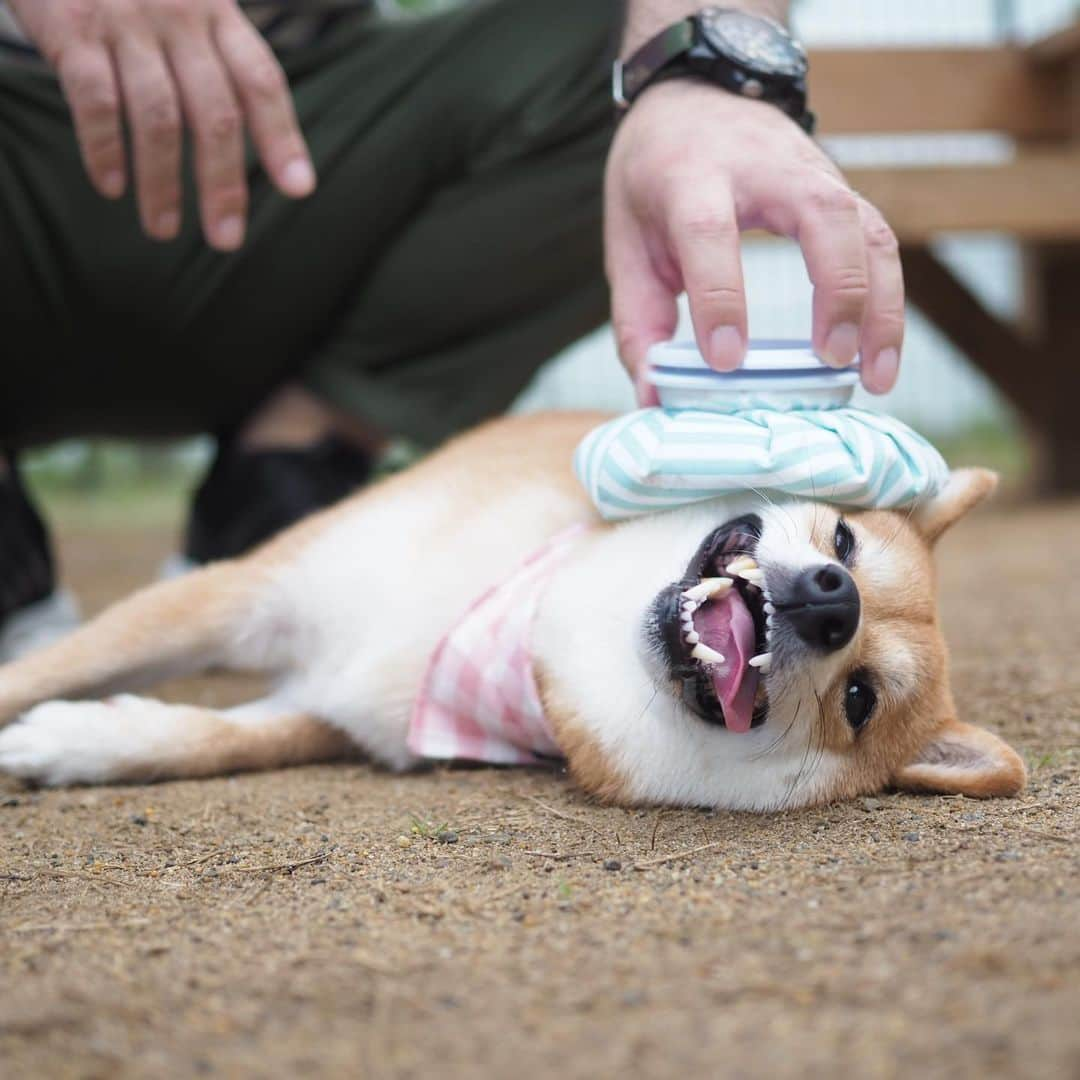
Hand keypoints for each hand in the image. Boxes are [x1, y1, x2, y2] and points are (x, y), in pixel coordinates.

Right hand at [11, 0, 315, 249]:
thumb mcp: (187, 4)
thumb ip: (217, 60)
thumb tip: (258, 144)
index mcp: (217, 16)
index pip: (261, 82)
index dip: (282, 138)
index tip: (298, 189)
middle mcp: (181, 18)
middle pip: (216, 113)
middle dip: (224, 184)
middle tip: (226, 238)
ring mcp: (128, 22)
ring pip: (160, 117)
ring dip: (163, 183)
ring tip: (163, 230)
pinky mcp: (74, 27)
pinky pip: (96, 99)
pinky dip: (105, 149)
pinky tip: (112, 187)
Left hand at [605, 81, 903, 400]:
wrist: (691, 98)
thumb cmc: (654, 178)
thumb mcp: (626, 240)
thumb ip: (638, 318)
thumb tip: (654, 397)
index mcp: (692, 175)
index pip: (709, 230)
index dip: (719, 296)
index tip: (726, 359)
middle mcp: (764, 167)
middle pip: (823, 216)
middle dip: (837, 291)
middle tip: (832, 360)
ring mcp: (814, 173)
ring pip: (869, 229)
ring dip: (881, 306)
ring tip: (876, 375)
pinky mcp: (841, 192)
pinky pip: (879, 241)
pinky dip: (886, 299)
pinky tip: (880, 352)